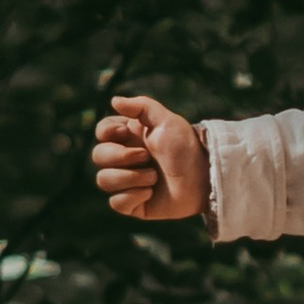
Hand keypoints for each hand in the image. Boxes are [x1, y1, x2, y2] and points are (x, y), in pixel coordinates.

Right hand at [91, 91, 209, 224]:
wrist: (204, 177)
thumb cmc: (187, 147)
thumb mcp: (166, 121)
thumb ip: (141, 106)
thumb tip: (113, 100)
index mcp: (129, 136)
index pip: (101, 132)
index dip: (108, 132)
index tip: (126, 132)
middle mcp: (125, 159)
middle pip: (98, 156)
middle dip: (122, 157)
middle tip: (147, 156)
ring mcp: (128, 182)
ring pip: (104, 180)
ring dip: (131, 178)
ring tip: (154, 177)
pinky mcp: (133, 204)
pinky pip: (116, 203)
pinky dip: (132, 197)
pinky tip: (150, 193)